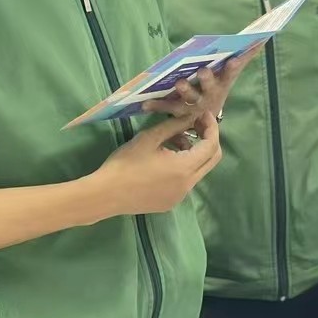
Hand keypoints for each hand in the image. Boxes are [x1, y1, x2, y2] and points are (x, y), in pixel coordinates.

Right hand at [90, 111, 222, 217]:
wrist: (105, 194)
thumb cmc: (125, 163)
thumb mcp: (150, 138)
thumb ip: (175, 126)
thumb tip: (192, 116)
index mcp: (184, 168)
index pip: (211, 145)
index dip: (211, 127)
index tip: (202, 114)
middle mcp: (188, 185)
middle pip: (212, 159)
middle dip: (208, 139)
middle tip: (196, 124)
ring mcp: (180, 196)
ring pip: (198, 170)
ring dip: (193, 152)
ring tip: (173, 139)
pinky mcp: (171, 203)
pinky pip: (186, 181)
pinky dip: (184, 166)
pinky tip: (166, 158)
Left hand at [155, 44, 260, 119]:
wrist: (206, 120)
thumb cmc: (217, 87)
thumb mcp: (230, 74)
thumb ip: (246, 56)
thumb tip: (262, 38)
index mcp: (222, 84)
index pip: (230, 75)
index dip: (232, 68)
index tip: (234, 59)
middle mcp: (210, 96)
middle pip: (209, 88)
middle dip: (207, 80)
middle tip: (204, 71)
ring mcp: (194, 105)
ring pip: (189, 99)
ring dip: (185, 91)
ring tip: (179, 82)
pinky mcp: (178, 111)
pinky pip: (166, 107)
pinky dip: (156, 105)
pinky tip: (145, 102)